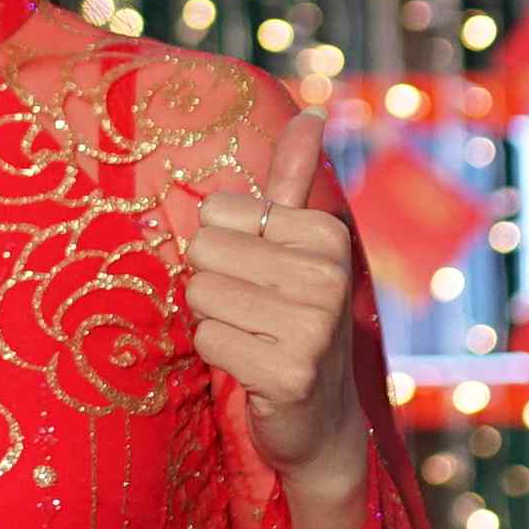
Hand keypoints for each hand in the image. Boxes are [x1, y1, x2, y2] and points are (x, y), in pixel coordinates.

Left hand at [186, 112, 371, 488]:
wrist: (320, 417)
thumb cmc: (292, 316)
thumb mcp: (296, 243)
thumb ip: (294, 178)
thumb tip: (309, 112)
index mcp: (325, 233)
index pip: (216, 212)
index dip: (225, 247)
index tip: (262, 276)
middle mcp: (327, 275)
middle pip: (202, 252)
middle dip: (214, 284)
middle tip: (253, 311)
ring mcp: (313, 326)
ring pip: (200, 297)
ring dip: (215, 322)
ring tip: (254, 337)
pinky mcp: (289, 372)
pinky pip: (207, 340)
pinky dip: (219, 355)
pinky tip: (253, 367)